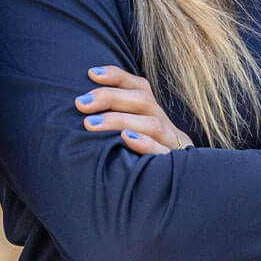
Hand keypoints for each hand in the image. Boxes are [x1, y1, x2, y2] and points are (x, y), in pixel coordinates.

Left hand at [76, 66, 194, 154]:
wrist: (179, 187)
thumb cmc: (139, 156)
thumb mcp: (130, 132)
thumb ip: (113, 118)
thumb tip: (81, 103)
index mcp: (154, 114)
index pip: (140, 87)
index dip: (117, 76)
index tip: (91, 73)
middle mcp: (164, 125)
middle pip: (144, 101)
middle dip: (110, 98)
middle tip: (81, 104)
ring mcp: (171, 144)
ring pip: (153, 124)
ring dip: (120, 120)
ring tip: (91, 123)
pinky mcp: (173, 165)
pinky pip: (163, 152)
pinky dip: (146, 144)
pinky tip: (125, 139)